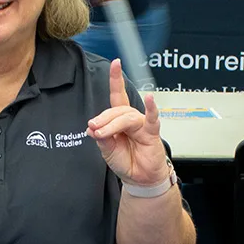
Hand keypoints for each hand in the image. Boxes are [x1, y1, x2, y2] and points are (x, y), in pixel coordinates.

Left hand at [87, 59, 168, 186]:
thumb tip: (92, 127)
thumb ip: (102, 138)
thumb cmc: (126, 162)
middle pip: (117, 110)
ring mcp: (142, 125)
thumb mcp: (107, 150)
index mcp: (120, 120)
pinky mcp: (151, 133)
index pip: (117, 96)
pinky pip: (151, 119)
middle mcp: (131, 119)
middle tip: (94, 129)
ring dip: (112, 124)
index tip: (115, 63)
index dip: (116, 79)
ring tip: (102, 133)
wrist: (138, 179)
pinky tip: (150, 99)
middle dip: (103, 119)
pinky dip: (151, 108)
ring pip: (126, 116)